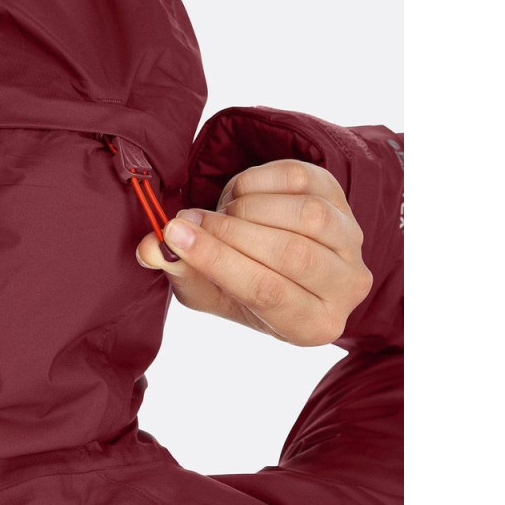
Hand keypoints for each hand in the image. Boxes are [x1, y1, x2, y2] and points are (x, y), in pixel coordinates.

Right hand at [137, 159, 372, 346]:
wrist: (278, 260)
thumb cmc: (239, 285)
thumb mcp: (206, 292)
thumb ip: (180, 272)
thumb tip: (150, 247)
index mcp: (313, 325)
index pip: (268, 292)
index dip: (218, 260)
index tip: (174, 234)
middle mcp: (347, 287)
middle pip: (291, 254)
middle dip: (228, 232)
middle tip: (185, 221)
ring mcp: (353, 240)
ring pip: (307, 216)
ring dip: (248, 208)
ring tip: (217, 213)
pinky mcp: (342, 198)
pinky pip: (304, 180)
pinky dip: (261, 180)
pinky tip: (238, 194)